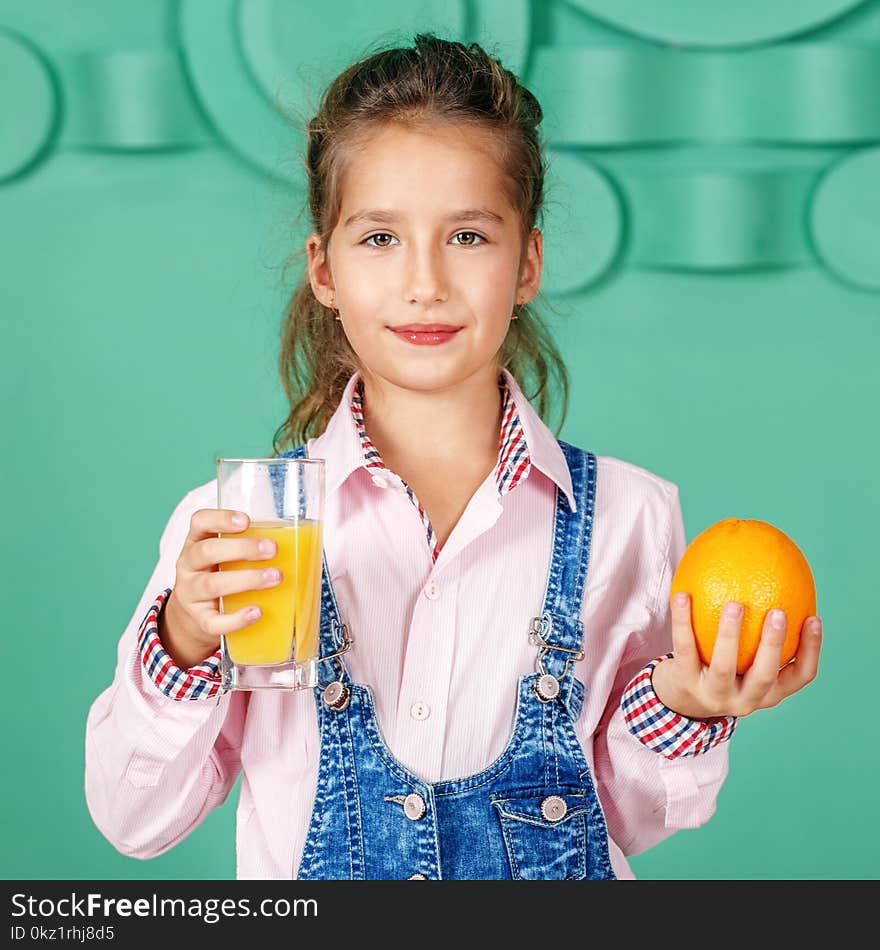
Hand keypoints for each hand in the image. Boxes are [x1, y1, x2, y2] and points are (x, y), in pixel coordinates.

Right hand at [160, 508, 281, 668]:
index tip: (246, 521)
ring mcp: (190, 594)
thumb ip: (250, 545)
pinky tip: (256, 612)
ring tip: (275, 577)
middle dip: (242, 549)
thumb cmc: (221, 576)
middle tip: (273, 549)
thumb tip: (304, 541)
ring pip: (212, 584)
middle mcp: (188, 565)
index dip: (220, 519)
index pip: (199, 522)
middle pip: (207, 551)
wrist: (193, 617)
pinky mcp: (199, 621)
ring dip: (246, 580)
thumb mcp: (226, 556)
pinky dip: (236, 619)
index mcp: (196, 542)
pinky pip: (214, 622)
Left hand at [650, 594, 822, 719]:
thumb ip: (764, 631)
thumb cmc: (724, 667)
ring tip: (734, 605)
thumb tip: (780, 576)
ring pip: (725, 666)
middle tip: (779, 612)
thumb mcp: (749, 659)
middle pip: (766, 675)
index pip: (801, 675)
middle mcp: (746, 699)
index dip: (811, 649)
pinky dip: (683, 621)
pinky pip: (685, 647)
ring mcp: (715, 694)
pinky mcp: (686, 683)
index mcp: (769, 692)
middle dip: (774, 644)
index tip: (814, 617)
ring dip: (730, 634)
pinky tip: (683, 595)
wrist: (683, 700)